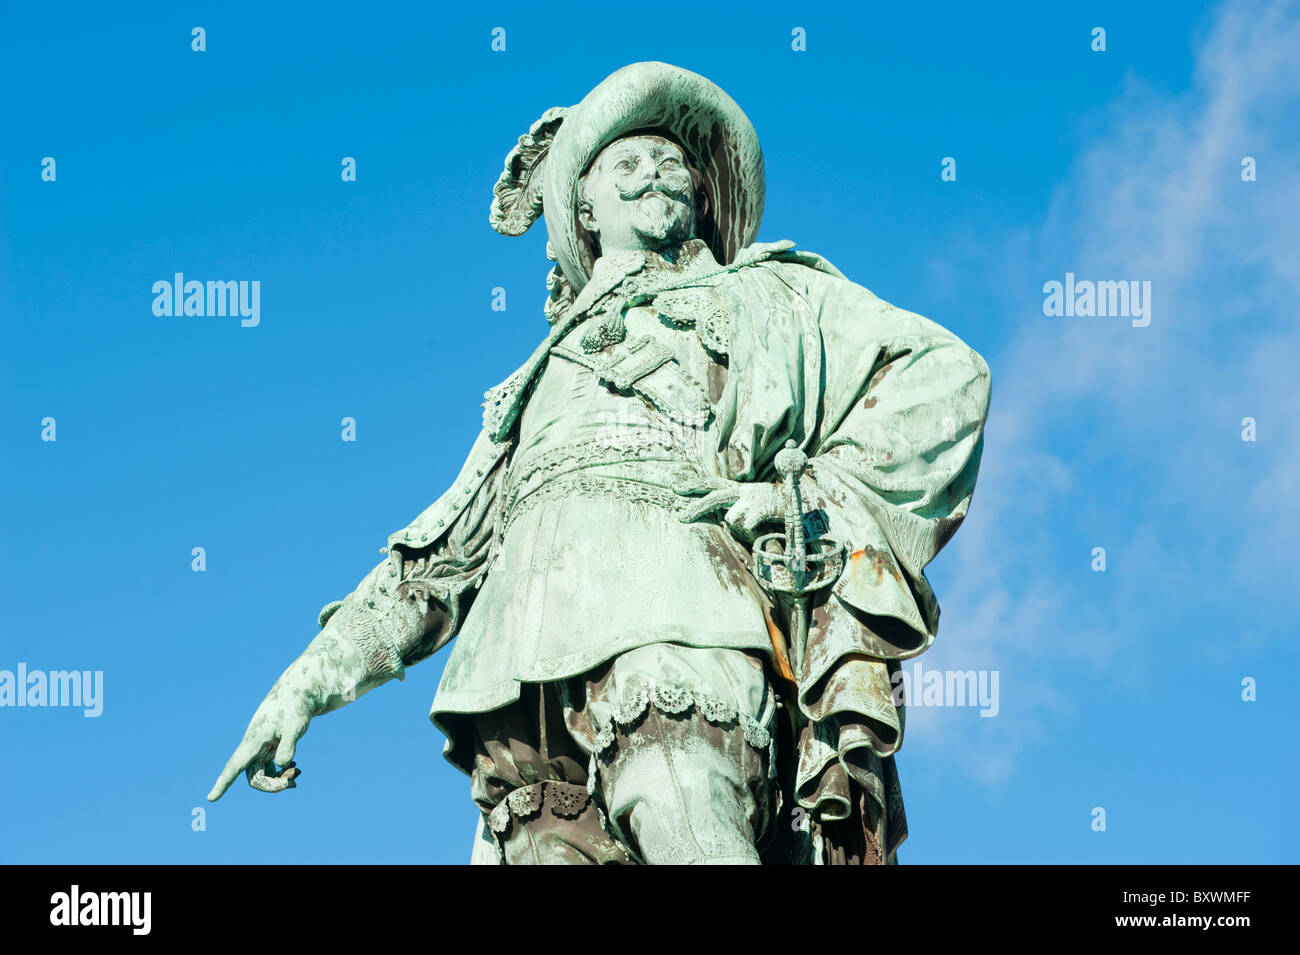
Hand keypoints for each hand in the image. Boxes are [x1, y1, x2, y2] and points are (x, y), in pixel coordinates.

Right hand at [207, 681, 313, 800]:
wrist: (297, 693)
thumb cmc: (295, 708)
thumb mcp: (296, 725)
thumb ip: (289, 745)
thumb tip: (282, 764)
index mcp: (254, 740)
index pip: (235, 765)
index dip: (223, 782)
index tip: (211, 798)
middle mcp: (254, 747)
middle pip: (254, 778)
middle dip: (273, 785)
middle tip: (294, 783)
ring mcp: (261, 748)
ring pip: (262, 775)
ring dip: (278, 780)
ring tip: (297, 774)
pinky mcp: (269, 748)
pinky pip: (270, 769)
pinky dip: (282, 773)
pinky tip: (296, 768)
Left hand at [675, 478, 785, 540]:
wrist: (806, 504)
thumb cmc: (779, 509)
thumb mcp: (755, 506)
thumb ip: (738, 511)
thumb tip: (723, 521)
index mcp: (741, 489)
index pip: (712, 483)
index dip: (694, 485)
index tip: (675, 488)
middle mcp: (744, 491)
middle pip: (713, 497)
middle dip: (695, 508)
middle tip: (680, 518)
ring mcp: (753, 498)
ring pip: (731, 520)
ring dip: (740, 530)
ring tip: (757, 529)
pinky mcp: (762, 506)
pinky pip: (747, 525)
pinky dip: (752, 532)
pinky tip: (762, 529)